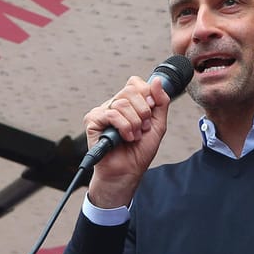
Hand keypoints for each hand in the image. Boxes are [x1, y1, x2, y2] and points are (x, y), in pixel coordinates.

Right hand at [84, 75, 172, 207]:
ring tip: (134, 136)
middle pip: (130, 90)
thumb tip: (157, 81)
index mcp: (128, 103)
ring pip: (122, 103)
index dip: (147, 95)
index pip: (135, 83)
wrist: (128, 172)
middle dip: (143, 112)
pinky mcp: (93, 121)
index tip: (151, 113)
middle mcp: (114, 105)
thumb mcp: (158, 124)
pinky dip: (123, 127)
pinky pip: (111, 114)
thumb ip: (160, 102)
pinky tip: (125, 138)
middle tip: (143, 128)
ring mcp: (102, 112)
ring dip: (134, 123)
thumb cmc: (139, 151)